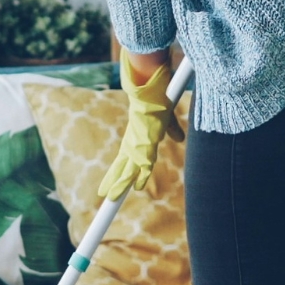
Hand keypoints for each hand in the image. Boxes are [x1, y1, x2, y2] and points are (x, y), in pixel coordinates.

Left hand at [97, 49, 184, 201]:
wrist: (153, 87)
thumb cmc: (158, 100)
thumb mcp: (166, 120)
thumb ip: (172, 130)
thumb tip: (180, 139)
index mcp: (136, 138)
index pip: (126, 160)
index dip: (121, 172)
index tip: (113, 184)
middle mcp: (134, 142)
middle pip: (122, 166)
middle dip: (114, 181)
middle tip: (104, 196)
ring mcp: (139, 143)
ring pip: (127, 168)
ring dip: (120, 183)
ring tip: (111, 197)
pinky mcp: (146, 142)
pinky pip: (143, 163)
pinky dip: (141, 175)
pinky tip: (138, 187)